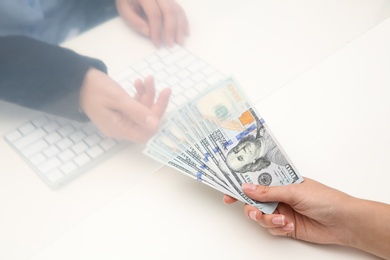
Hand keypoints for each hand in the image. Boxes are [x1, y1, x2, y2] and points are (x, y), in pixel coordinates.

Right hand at [79, 68, 170, 142]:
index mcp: (119, 129)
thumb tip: (155, 124)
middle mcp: (121, 128)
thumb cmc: (94, 88)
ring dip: (148, 95)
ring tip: (147, 78)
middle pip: (146, 121)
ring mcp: (120, 119)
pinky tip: (138, 82)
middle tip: (161, 86)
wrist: (74, 80)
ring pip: (142, 111)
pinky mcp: (119, 111)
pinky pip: (135, 106)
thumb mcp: (117, 98)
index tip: (164, 97)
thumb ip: (136, 111)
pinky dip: (139, 94)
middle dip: (155, 102)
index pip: (146, 131)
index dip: (158, 115)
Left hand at [115, 0, 188, 46]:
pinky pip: (180, 10)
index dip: (157, 30)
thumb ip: (135, 21)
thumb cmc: (127, 1)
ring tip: (180, 42)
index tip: (157, 43)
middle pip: (169, 11)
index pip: (154, 14)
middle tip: (171, 45)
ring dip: (180, 27)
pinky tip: (185, 33)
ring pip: (177, 10)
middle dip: (171, 30)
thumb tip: (149, 33)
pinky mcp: (171, 0)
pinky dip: (184, 22)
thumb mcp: (124, 10)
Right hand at [224, 178, 353, 245]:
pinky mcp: (285, 226)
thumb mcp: (294, 191)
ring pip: (261, 217)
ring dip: (269, 220)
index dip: (242, 186)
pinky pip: (271, 228)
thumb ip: (268, 191)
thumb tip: (247, 187)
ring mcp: (282, 211)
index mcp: (281, 181)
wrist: (342, 222)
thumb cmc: (325, 199)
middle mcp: (279, 195)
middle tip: (255, 212)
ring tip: (282, 219)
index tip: (229, 192)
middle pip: (254, 201)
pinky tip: (289, 225)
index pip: (256, 181)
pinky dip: (277, 228)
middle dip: (252, 208)